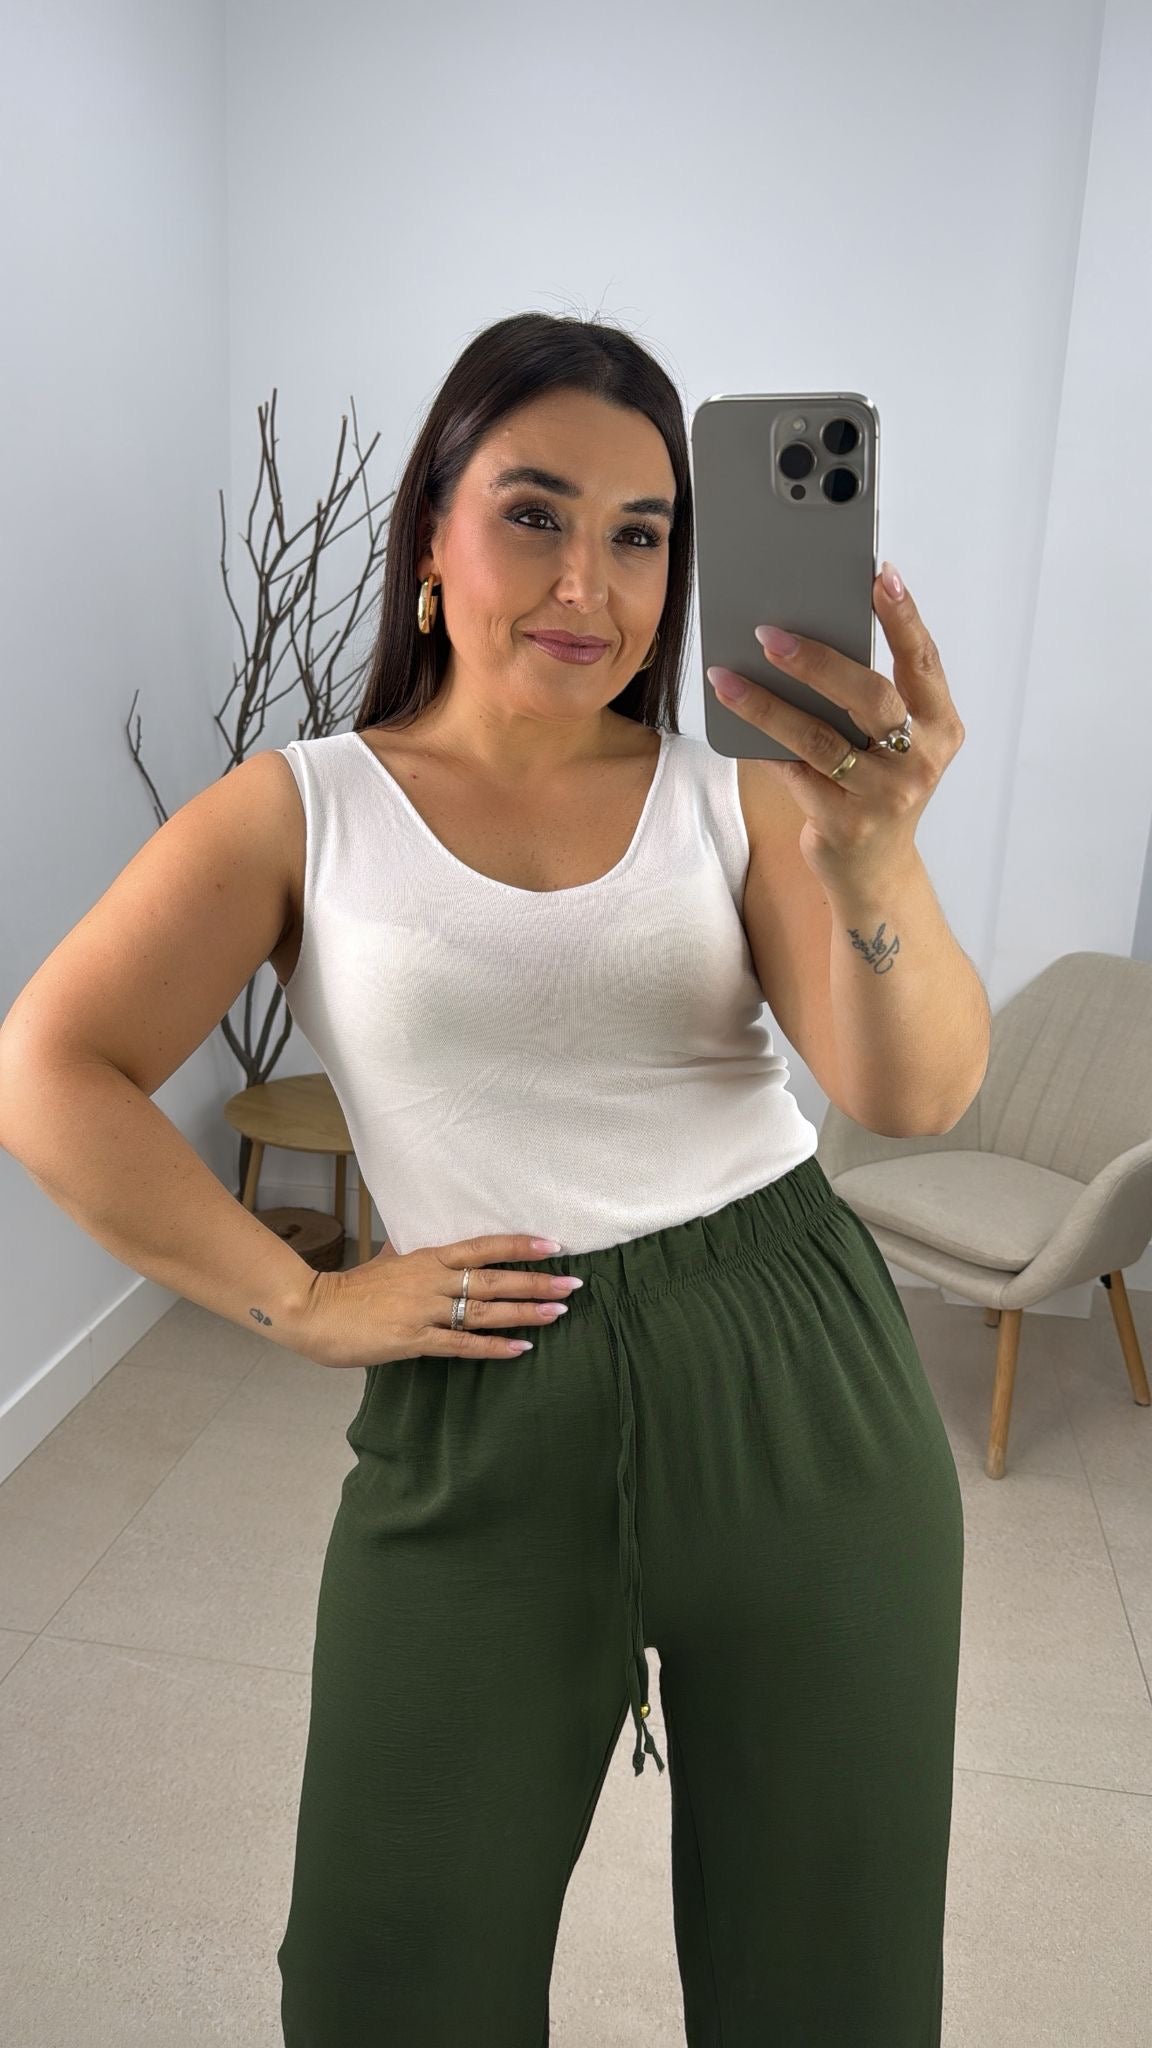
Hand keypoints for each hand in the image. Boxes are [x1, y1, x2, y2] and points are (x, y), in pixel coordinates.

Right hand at [300, 1232, 581, 1368]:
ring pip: (485, 1310)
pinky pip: (462, 1345)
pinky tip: (520, 1349)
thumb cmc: (351, 1288)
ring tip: (558, 1314)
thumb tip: (435, 1248)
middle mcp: (431, 1280)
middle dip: (537, 1281)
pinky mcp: (414, 1340)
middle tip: (574, 1285)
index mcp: (426, 1257)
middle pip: (494, 1278)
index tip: (554, 1245)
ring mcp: (424, 1311)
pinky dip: (493, 1347)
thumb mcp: (388, 1261)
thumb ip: (417, 1257)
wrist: (313, 1311)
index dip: (520, 1245)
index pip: (483, 1246)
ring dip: (525, 1312)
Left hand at [706, 564, 965, 889]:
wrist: (874, 872)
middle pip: (869, 696)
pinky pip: (793, 774)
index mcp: (941, 727)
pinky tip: (733, 722)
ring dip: (767, 705)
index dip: (903, 616)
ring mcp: (884, 796)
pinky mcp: (845, 824)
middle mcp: (920, 761)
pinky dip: (762, 747)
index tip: (880, 575)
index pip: (923, 661)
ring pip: (819, 739)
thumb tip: (804, 636)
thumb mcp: (892, 743)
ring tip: (726, 678)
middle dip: (817, 661)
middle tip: (770, 634)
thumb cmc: (875, 788)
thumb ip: (868, 699)